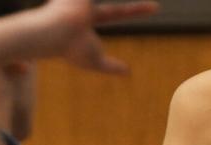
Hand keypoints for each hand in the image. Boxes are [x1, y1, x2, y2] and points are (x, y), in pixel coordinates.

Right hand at [40, 0, 160, 74]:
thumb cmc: (73, 48)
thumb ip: (111, 66)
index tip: (154, 8)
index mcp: (87, 19)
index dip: (135, 11)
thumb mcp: (95, 61)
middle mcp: (82, 5)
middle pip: (113, 2)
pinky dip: (127, 5)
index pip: (115, 13)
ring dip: (128, 5)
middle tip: (155, 3)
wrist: (55, 32)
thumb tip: (128, 71)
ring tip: (149, 3)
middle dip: (135, 5)